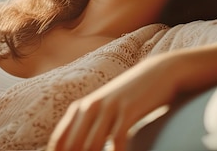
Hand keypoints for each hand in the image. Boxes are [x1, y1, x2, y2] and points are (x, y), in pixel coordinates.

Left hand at [47, 55, 175, 150]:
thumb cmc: (130, 97)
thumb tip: (76, 147)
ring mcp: (108, 108)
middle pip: (72, 146)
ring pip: (91, 146)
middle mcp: (89, 107)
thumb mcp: (105, 109)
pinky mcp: (127, 110)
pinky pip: (117, 141)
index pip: (58, 141)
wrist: (158, 73)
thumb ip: (89, 126)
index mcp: (80, 108)